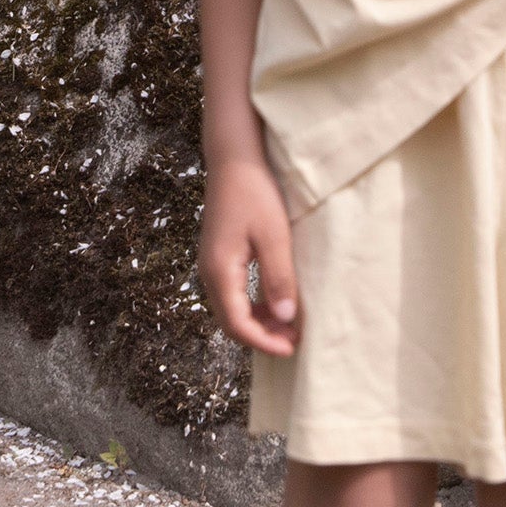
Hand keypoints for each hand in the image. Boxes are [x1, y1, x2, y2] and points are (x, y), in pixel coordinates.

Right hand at [199, 153, 299, 356]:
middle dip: (262, 337)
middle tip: (295, 339)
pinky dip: (254, 305)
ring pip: (231, 308)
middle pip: (231, 322)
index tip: (293, 348)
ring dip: (259, 322)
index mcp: (220, 270)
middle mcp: (209, 272)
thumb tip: (284, 319)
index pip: (238, 324)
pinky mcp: (219, 255)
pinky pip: (233, 293)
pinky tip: (276, 301)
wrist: (234, 158)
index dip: (265, 342)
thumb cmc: (255, 192)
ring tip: (290, 324)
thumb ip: (279, 278)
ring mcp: (212, 263)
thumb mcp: (274, 236)